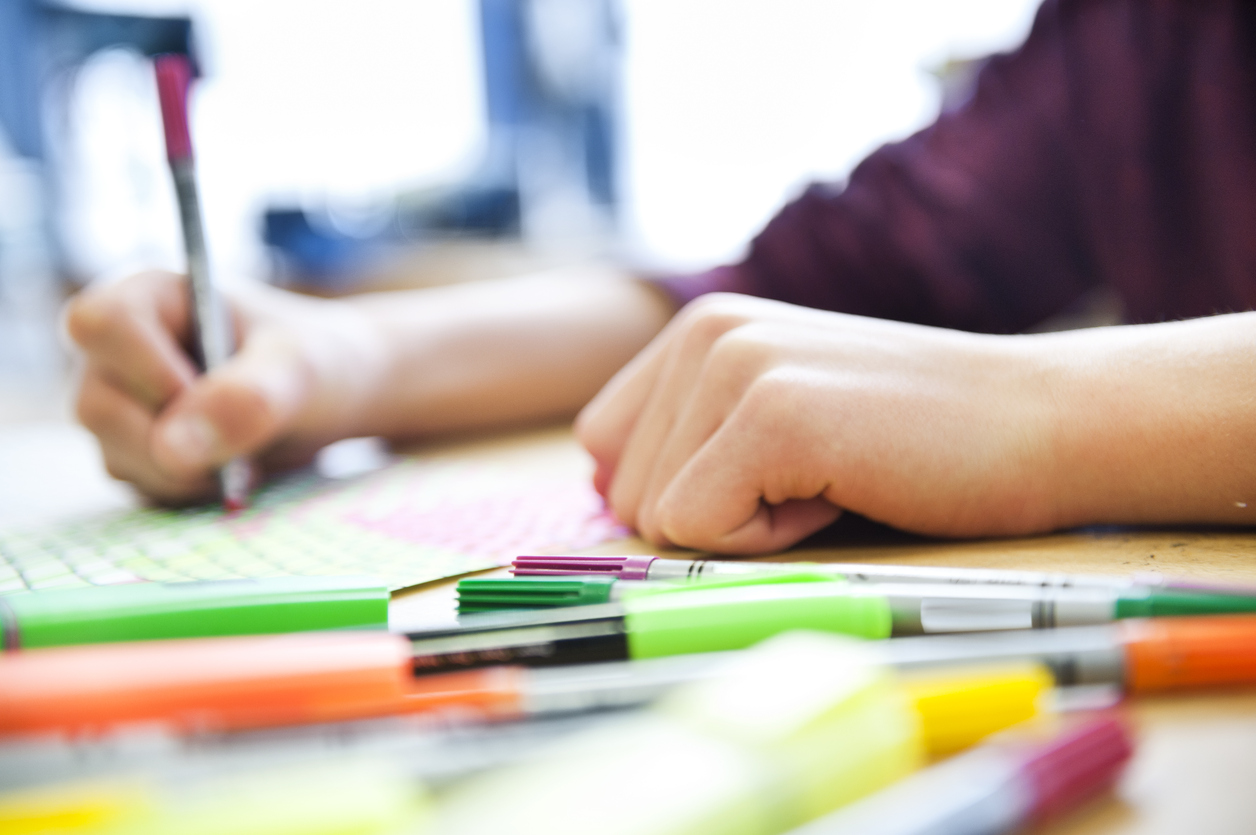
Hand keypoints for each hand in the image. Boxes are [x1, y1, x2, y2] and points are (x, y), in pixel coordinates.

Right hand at [64, 271, 385, 502]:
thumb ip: (249, 396)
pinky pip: (142, 486)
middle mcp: (122, 348)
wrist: (334, 396)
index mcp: (152, 296)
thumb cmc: (318, 360)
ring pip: (116, 454)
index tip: (204, 391)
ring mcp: (122, 403)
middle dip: (174, 436)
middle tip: (241, 435)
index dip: (147, 369)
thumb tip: (173, 449)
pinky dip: (193, 489)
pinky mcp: (137, 452)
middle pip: (98, 404)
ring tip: (248, 451)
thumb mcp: (301, 368)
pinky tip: (234, 469)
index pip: (100, 324)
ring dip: (186, 470)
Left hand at [575, 293, 1060, 553]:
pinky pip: (698, 528)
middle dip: (717, 513)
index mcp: (698, 330)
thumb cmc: (910, 441)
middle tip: (817, 472)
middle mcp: (704, 332)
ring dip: (746, 525)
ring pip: (656, 517)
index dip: (682, 490)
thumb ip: (689, 440)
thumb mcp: (776, 417)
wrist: (1040, 422)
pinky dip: (768, 540)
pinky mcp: (773, 413)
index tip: (774, 469)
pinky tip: (839, 489)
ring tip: (832, 474)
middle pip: (624, 494)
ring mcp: (736, 364)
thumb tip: (598, 498)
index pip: (603, 450)